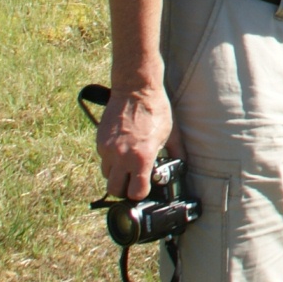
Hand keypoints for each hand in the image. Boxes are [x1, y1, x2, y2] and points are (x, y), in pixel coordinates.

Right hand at [97, 83, 176, 199]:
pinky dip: (110, 159)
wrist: (135, 89)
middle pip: (115, 190)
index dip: (141, 193)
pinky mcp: (99, 140)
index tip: (144, 188)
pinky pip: (102, 159)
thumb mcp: (172, 133)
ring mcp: (107, 149)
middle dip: (124, 189)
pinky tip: (122, 149)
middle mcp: (121, 156)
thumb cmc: (155, 109)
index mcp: (141, 157)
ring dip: (116, 174)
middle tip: (133, 181)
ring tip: (127, 165)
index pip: (136, 192)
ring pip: (106, 175)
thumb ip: (177, 153)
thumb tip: (183, 166)